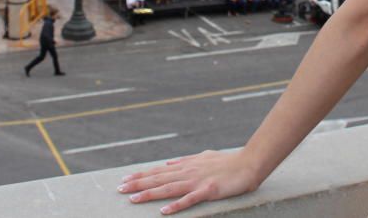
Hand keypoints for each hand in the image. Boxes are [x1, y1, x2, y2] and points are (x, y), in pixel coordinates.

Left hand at [117, 149, 259, 214]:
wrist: (249, 163)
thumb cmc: (227, 161)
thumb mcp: (202, 157)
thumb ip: (185, 161)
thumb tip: (169, 163)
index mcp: (186, 165)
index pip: (158, 171)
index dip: (141, 176)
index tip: (125, 180)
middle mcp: (188, 172)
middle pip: (158, 179)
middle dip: (138, 184)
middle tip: (119, 189)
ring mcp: (197, 181)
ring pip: (169, 188)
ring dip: (150, 194)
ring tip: (133, 200)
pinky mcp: (208, 191)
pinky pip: (190, 199)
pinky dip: (176, 205)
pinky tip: (164, 211)